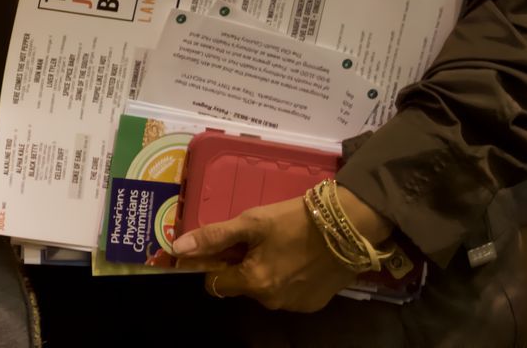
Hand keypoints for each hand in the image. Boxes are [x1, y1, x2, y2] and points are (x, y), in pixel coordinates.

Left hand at [170, 187, 390, 311]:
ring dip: (262, 271)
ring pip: (263, 289)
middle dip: (240, 265)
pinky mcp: (313, 304)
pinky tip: (295, 257)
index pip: (214, 283)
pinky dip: (284, 278)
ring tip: (278, 246)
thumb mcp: (250, 222)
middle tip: (254, 239)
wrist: (348, 227)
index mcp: (254, 283)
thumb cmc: (294, 220)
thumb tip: (178, 248)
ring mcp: (294, 305)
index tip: (222, 246)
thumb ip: (213, 237)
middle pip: (240, 285)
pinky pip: (286, 293)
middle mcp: (272, 302)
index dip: (212, 263)